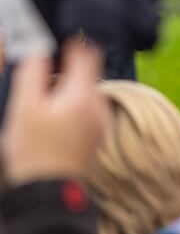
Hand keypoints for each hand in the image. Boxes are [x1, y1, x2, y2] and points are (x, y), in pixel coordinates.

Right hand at [2, 39, 107, 185]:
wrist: (48, 191)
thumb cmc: (34, 151)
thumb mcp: (24, 106)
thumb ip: (33, 73)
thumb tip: (40, 52)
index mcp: (84, 95)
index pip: (88, 54)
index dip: (73, 44)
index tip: (57, 42)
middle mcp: (100, 106)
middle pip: (86, 74)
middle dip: (64, 73)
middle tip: (40, 85)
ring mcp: (101, 122)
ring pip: (85, 93)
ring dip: (66, 92)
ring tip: (43, 110)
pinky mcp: (97, 134)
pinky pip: (86, 110)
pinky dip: (71, 108)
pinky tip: (52, 123)